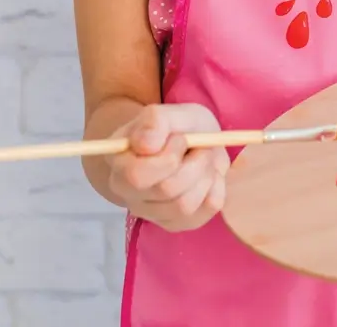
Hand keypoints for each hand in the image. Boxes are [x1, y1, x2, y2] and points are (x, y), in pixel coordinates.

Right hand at [107, 103, 228, 232]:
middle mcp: (130, 195)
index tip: (180, 138)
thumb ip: (155, 121)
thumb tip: (145, 144)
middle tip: (198, 146)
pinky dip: (216, 185)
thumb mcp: (169, 112)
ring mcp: (154, 214)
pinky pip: (207, 209)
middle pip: (166, 190)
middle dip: (193, 162)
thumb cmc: (176, 126)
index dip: (167, 156)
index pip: (136, 176)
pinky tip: (208, 174)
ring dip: (205, 174)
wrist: (195, 140)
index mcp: (120, 165)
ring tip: (203, 158)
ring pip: (185, 205)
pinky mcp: (179, 223)